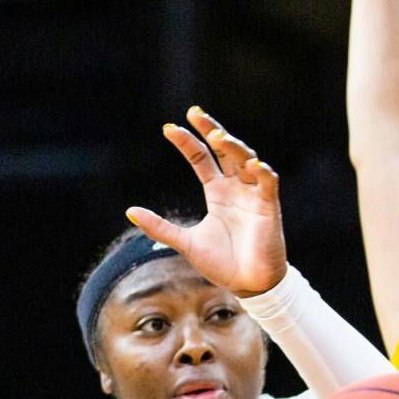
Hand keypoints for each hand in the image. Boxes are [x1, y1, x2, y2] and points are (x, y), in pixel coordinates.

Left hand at [128, 108, 286, 297]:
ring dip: (233, 146)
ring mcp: (253, 195)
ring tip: (217, 137)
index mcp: (217, 192)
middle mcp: (236, 188)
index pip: (201, 158)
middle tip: (194, 113)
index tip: (168, 128)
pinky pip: (267, 182)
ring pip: (246, 159)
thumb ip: (159, 226)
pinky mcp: (269, 207)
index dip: (187, 142)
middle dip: (211, 130)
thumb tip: (129, 212)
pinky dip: (261, 172)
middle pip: (225, 150)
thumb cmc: (221, 264)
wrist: (247, 285)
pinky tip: (251, 163)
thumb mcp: (185, 242)